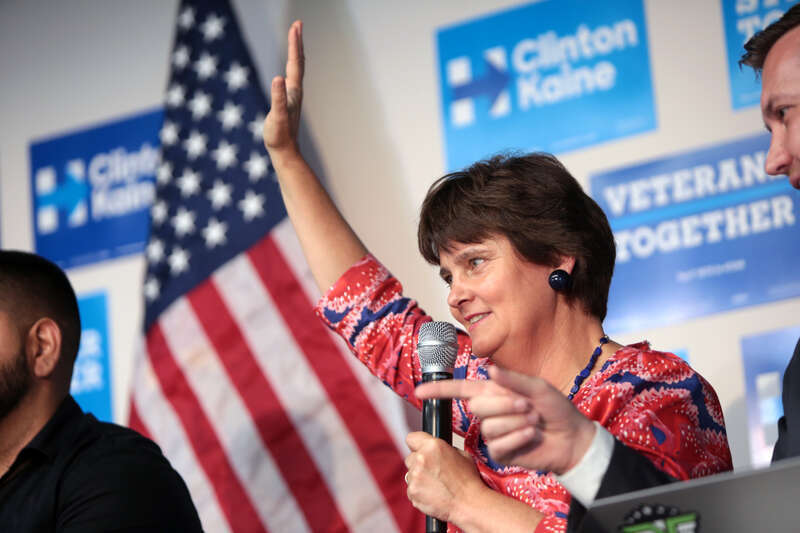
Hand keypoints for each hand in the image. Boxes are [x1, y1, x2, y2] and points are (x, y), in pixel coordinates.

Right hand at [263, 20, 303, 156]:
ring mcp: (293, 96)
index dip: (294, 43)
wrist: (285, 152)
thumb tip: (277, 78)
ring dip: (296, 52)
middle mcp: (296, 91)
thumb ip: (277, 98)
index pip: (294, 62)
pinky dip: (291, 67)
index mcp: (293, 91)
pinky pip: (291, 79)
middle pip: (298, 62)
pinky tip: (288, 68)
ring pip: (296, 69)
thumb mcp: (277, 116)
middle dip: (297, 43)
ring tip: (295, 39)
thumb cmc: (280, 136)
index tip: (296, 26)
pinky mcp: (288, 102)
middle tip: (297, 25)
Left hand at [404, 432, 484, 521]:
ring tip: (436, 485)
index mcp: (433, 446)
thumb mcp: (462, 455)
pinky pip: (411, 489)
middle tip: (433, 471)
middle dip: (418, 464)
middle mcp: (421, 458)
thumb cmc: (468, 481)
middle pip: (410, 458)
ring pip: (410, 474)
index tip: (419, 449)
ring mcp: (415, 476)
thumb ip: (444, 449)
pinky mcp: (412, 491)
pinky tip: (433, 494)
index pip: (412, 438)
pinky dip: (419, 492)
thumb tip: (437, 451)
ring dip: (419, 478)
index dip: (416, 444)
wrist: (469, 503)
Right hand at [415, 366, 595, 474]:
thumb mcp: (537, 387)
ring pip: (489, 427)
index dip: (439, 390)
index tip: (419, 391)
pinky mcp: (501, 451)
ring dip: (515, 422)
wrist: (571, 438)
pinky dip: (518, 438)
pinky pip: (498, 445)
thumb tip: (489, 370)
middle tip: (527, 407)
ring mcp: (495, 432)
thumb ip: (512, 379)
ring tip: (533, 422)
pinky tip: (531, 435)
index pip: (460, 390)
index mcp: (494, 392)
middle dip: (504, 405)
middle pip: (477, 407)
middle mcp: (490, 411)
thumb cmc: (555, 409)